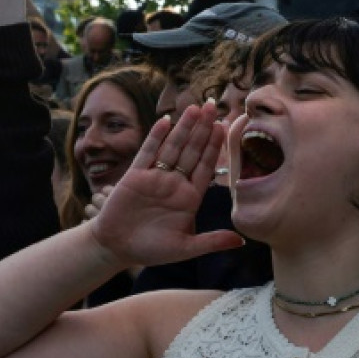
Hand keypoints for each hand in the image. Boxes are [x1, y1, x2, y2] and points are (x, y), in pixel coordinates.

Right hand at [88, 102, 242, 267]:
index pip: (205, 167)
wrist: (117, 248)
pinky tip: (166, 121)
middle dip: (203, 129)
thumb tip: (241, 241)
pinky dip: (156, 137)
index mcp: (189, 198)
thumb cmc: (151, 250)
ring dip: (184, 127)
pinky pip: (148, 152)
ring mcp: (155, 177)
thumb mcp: (185, 248)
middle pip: (192, 151)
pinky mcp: (135, 175)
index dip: (215, 147)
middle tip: (215, 106)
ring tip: (196, 108)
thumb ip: (212, 242)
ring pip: (173, 147)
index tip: (225, 127)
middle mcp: (174, 183)